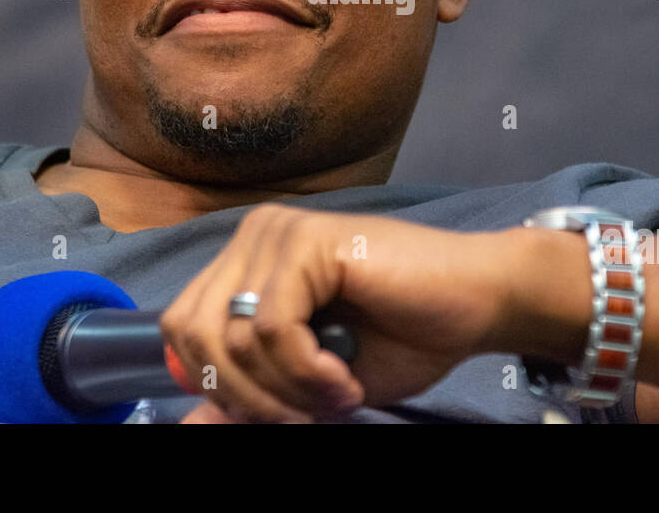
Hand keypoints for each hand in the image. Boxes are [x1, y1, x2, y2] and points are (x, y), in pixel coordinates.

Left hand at [159, 203, 524, 422]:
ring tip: (336, 393)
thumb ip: (249, 395)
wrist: (478, 303)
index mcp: (247, 261)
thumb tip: (188, 426)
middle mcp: (254, 236)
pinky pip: (271, 326)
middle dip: (245, 395)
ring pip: (232, 337)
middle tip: (304, 416)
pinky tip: (345, 376)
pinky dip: (306, 370)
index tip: (278, 413)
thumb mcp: (309, 382)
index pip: (180, 328)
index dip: (217, 386)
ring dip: (285, 390)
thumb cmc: (405, 336)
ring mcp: (279, 232)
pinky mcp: (308, 241)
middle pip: (192, 333)